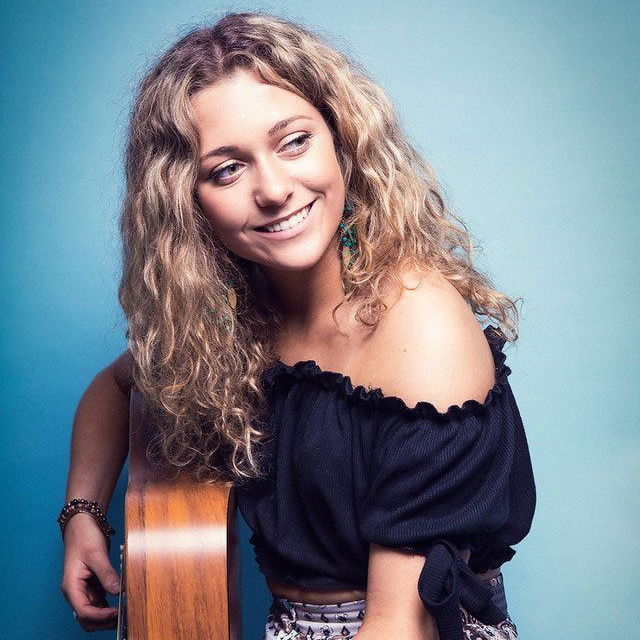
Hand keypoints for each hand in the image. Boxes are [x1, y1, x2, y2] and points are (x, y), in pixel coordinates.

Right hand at [60, 513, 119, 631]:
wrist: (82, 524)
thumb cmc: (84, 537)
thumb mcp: (96, 554)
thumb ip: (106, 574)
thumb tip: (117, 591)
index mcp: (72, 587)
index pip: (83, 611)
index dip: (101, 616)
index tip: (118, 612)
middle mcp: (76, 592)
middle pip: (87, 618)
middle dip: (104, 621)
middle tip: (124, 616)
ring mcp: (84, 590)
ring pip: (94, 612)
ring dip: (107, 616)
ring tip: (126, 612)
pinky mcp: (93, 585)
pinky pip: (100, 602)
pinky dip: (109, 606)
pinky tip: (123, 603)